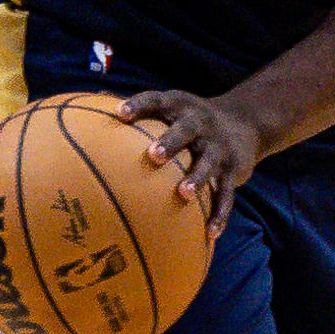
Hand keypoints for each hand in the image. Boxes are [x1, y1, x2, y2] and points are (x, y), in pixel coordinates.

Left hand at [116, 91, 259, 239]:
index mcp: (180, 106)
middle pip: (186, 130)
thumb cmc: (191, 120)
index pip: (157, 100)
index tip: (120, 113)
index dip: (139, 105)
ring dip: (197, 177)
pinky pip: (226, 194)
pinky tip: (210, 234)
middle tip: (152, 156)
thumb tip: (89, 106)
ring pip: (208, 162)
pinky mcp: (232, 170)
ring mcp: (218, 147)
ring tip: (184, 194)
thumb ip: (139, 111)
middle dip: (170, 142)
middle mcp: (200, 123)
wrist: (246, 123)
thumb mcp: (172, 108)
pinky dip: (220, 214)